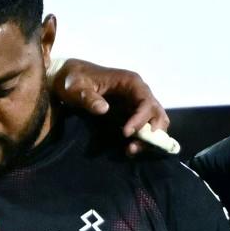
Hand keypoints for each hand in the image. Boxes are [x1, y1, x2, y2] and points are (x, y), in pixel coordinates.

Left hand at [53, 58, 168, 146]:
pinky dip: (143, 140)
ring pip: (156, 123)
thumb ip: (88, 98)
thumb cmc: (75, 80)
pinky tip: (128, 148)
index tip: (126, 133)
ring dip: (149, 139)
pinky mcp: (133, 114)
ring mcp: (137, 104)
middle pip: (157, 114)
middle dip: (151, 133)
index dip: (141, 119)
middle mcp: (139, 92)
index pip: (146, 102)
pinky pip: (145, 129)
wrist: (72, 80)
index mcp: (131, 82)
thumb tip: (104, 109)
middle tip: (133, 146)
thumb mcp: (76, 87)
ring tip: (130, 149)